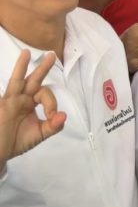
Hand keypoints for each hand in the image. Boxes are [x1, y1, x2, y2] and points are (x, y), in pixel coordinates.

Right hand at [0, 51, 66, 169]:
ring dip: (21, 67)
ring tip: (26, 53)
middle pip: (33, 80)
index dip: (51, 102)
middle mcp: (20, 98)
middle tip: (52, 55)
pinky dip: (5, 87)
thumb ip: (53, 126)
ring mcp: (8, 101)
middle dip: (42, 69)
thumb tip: (63, 115)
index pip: (44, 93)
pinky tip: (11, 74)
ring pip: (16, 81)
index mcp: (30, 102)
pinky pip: (3, 94)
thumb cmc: (18, 141)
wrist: (0, 152)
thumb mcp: (40, 134)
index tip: (52, 116)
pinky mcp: (0, 106)